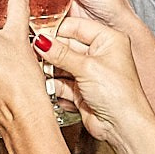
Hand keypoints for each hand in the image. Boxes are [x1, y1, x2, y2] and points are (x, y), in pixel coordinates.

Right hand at [36, 12, 151, 143]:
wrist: (123, 126)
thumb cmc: (119, 94)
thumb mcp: (87, 67)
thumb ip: (61, 53)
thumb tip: (42, 41)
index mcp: (109, 39)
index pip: (77, 26)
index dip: (57, 29)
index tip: (37, 32)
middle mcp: (100, 54)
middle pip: (68, 45)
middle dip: (51, 50)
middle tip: (31, 50)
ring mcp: (90, 72)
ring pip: (62, 64)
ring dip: (50, 68)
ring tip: (35, 67)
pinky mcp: (82, 90)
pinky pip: (62, 82)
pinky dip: (53, 83)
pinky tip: (44, 83)